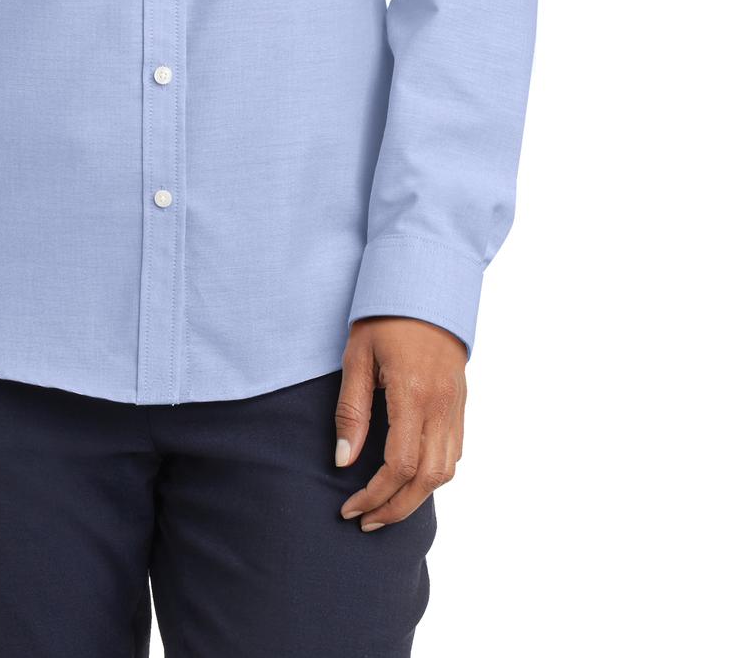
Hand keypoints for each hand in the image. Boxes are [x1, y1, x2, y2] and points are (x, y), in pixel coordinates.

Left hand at [333, 315, 466, 529]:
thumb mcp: (357, 357)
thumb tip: (343, 460)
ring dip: (417, 497)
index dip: (374, 494)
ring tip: (385, 508)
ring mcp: (456, 405)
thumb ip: (352, 411)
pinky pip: (455, 451)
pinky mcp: (461, 403)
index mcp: (413, 394)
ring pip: (446, 471)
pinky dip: (435, 475)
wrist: (425, 284)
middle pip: (427, 479)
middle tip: (365, 521)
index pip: (399, 465)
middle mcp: (441, 405)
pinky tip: (411, 479)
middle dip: (396, 508)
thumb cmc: (384, 317)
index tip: (350, 507)